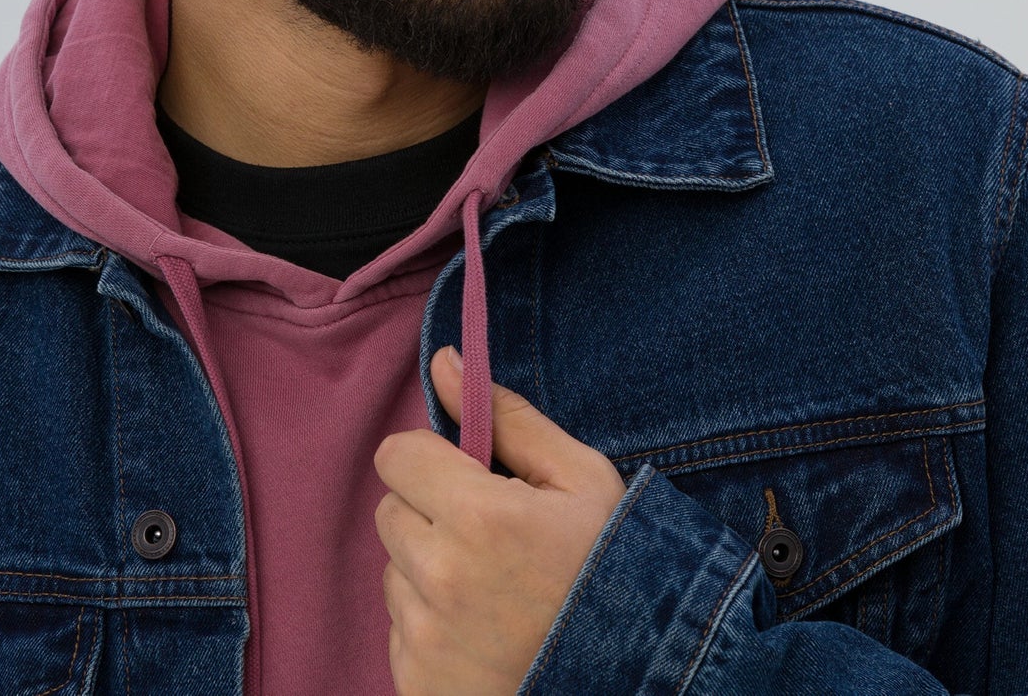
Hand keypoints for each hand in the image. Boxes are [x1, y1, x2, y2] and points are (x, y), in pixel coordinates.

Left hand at [373, 345, 628, 695]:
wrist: (636, 679)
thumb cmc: (612, 569)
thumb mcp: (581, 479)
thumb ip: (506, 417)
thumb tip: (446, 362)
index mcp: (480, 517)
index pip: (396, 456)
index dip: (431, 459)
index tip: (467, 477)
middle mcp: (441, 579)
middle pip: (391, 510)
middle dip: (430, 512)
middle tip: (489, 537)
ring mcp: (426, 641)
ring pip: (394, 571)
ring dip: (429, 571)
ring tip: (494, 590)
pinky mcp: (416, 685)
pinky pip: (399, 630)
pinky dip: (431, 626)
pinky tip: (485, 632)